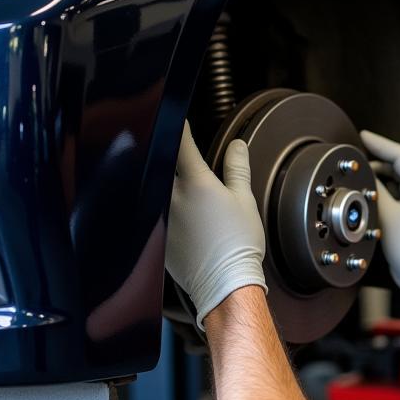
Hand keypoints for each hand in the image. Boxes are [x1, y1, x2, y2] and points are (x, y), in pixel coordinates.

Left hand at [166, 124, 267, 330]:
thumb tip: (237, 146)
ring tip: (177, 186)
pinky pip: (153, 211)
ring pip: (154, 187)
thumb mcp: (245, 201)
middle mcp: (171, 198)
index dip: (180, 126)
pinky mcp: (155, 235)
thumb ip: (238, 169)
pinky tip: (177, 213)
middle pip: (160, 164)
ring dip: (161, 180)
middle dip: (164, 154)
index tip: (176, 115)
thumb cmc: (237, 247)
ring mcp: (159, 217)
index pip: (182, 143)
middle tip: (167, 146)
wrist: (225, 284)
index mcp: (196, 184)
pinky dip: (160, 206)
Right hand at [359, 130, 399, 318]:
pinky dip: (388, 191)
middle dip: (378, 161)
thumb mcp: (387, 216)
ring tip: (362, 179)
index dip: (380, 144)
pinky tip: (373, 195)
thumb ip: (375, 190)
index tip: (363, 136)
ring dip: (382, 178)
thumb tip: (365, 173)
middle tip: (356, 161)